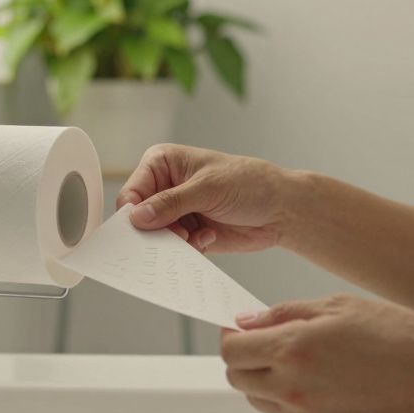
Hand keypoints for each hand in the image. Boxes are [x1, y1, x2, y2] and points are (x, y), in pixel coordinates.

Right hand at [116, 143, 293, 252]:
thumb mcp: (208, 188)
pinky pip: (174, 249)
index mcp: (163, 163)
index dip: (134, 212)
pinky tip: (208, 238)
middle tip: (176, 236)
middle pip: (139, 218)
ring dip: (174, 243)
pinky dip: (188, 249)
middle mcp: (165, 187)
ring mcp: (176, 212)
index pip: (132, 191)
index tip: (144, 228)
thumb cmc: (250, 183)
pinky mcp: (188, 233)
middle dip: (155, 232)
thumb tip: (137, 217)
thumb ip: (171, 203)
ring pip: (155, 237)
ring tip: (196, 237)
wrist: (281, 209)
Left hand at [220, 294, 413, 412]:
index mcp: (294, 349)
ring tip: (294, 360)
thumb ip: (286, 312)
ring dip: (263, 379)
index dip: (231, 335)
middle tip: (263, 341)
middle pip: (237, 378)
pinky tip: (319, 379)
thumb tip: (250, 320)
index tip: (240, 328)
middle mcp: (294, 387)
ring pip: (259, 400)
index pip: (232, 350)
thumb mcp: (339, 305)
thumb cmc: (400, 338)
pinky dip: (291, 398)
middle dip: (242, 357)